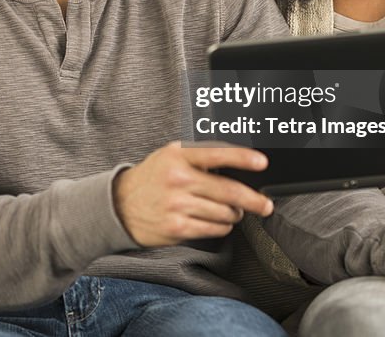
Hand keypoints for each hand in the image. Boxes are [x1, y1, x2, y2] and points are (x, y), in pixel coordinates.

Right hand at [112, 141, 272, 246]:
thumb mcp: (171, 156)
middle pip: (229, 192)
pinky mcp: (177, 227)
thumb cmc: (152, 178)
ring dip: (233, 214)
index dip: (242, 158)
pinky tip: (215, 220)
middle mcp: (178, 179)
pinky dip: (221, 226)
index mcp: (178, 156)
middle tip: (265, 204)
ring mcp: (177, 205)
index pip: (216, 153)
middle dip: (254, 200)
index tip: (262, 162)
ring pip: (225, 213)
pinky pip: (215, 229)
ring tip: (228, 210)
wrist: (120, 205)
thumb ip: (200, 157)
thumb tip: (239, 164)